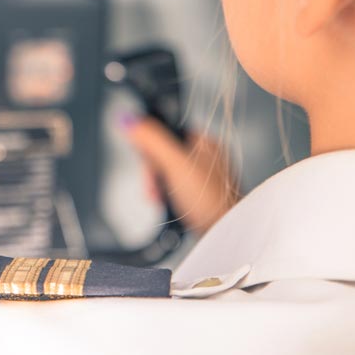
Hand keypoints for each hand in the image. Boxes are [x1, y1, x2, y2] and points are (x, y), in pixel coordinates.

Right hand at [122, 116, 238, 234]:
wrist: (225, 234)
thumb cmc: (209, 200)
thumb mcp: (174, 163)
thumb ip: (151, 140)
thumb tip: (129, 119)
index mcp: (205, 141)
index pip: (166, 132)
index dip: (151, 147)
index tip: (148, 162)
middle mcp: (207, 158)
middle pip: (164, 154)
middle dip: (153, 173)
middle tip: (155, 187)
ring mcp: (204, 179)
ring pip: (167, 174)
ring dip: (158, 187)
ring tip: (161, 199)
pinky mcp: (200, 197)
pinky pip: (174, 190)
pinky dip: (166, 198)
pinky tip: (167, 206)